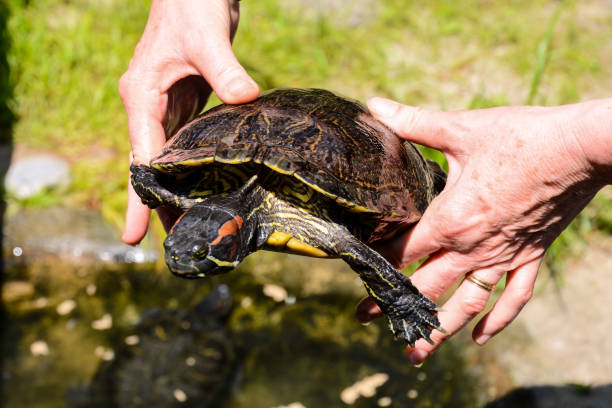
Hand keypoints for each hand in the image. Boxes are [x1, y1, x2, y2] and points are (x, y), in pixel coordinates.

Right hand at [119, 0, 258, 243]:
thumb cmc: (192, 4)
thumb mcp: (207, 38)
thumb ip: (224, 70)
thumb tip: (246, 97)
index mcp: (142, 95)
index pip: (142, 154)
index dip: (142, 195)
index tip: (137, 233)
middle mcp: (150, 106)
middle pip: (152, 165)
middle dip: (159, 203)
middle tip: (174, 244)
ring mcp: (168, 105)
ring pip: (170, 157)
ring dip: (178, 190)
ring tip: (192, 226)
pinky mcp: (188, 102)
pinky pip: (188, 142)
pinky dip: (195, 167)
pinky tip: (208, 188)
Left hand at [357, 97, 609, 364]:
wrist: (581, 147)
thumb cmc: (521, 136)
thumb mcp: (460, 129)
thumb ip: (412, 122)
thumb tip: (372, 105)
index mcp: (452, 219)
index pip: (403, 249)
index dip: (376, 261)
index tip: (355, 274)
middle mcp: (475, 247)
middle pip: (426, 285)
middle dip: (393, 304)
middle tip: (365, 319)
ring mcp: (504, 256)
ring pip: (467, 304)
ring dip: (440, 329)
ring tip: (416, 352)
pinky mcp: (530, 255)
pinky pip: (514, 297)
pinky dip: (498, 320)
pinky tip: (480, 338)